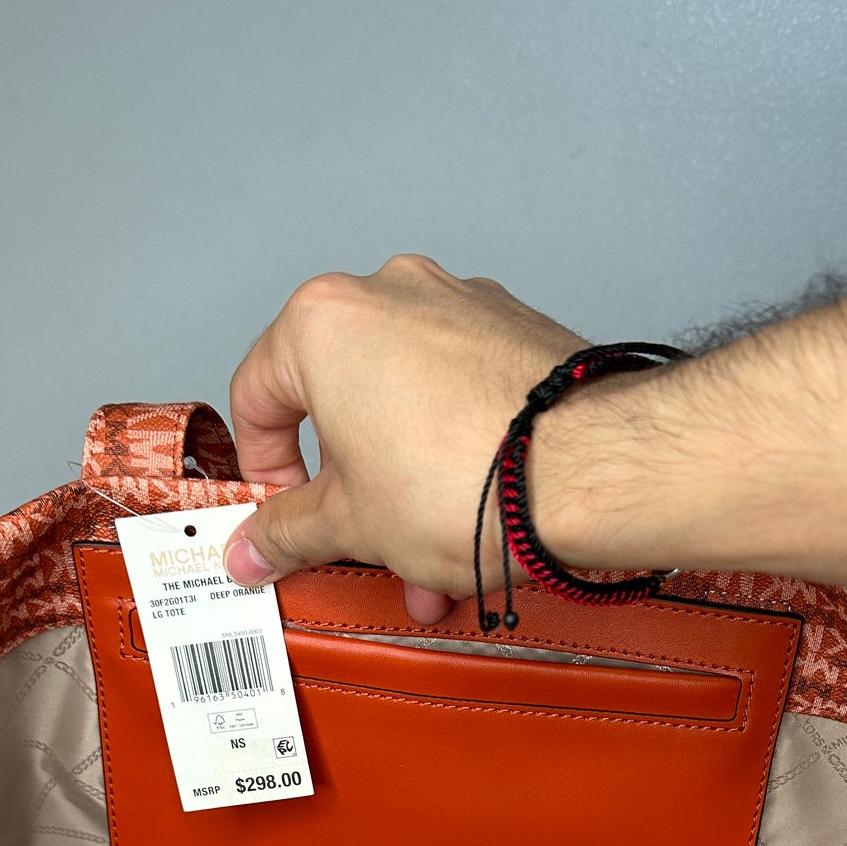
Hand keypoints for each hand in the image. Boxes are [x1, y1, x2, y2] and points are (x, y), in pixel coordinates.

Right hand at [224, 255, 585, 622]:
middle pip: (340, 401)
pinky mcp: (515, 328)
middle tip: (359, 538)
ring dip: (407, 481)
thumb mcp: (354, 524)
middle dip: (350, 487)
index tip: (282, 512)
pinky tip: (474, 514)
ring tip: (430, 552)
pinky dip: (455, 450)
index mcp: (323, 324)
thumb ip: (289, 531)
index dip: (263, 469)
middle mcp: (390, 293)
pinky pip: (462, 394)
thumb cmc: (470, 480)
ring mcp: (459, 304)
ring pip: (406, 403)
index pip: (256, 397)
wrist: (590, 472)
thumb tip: (256, 545)